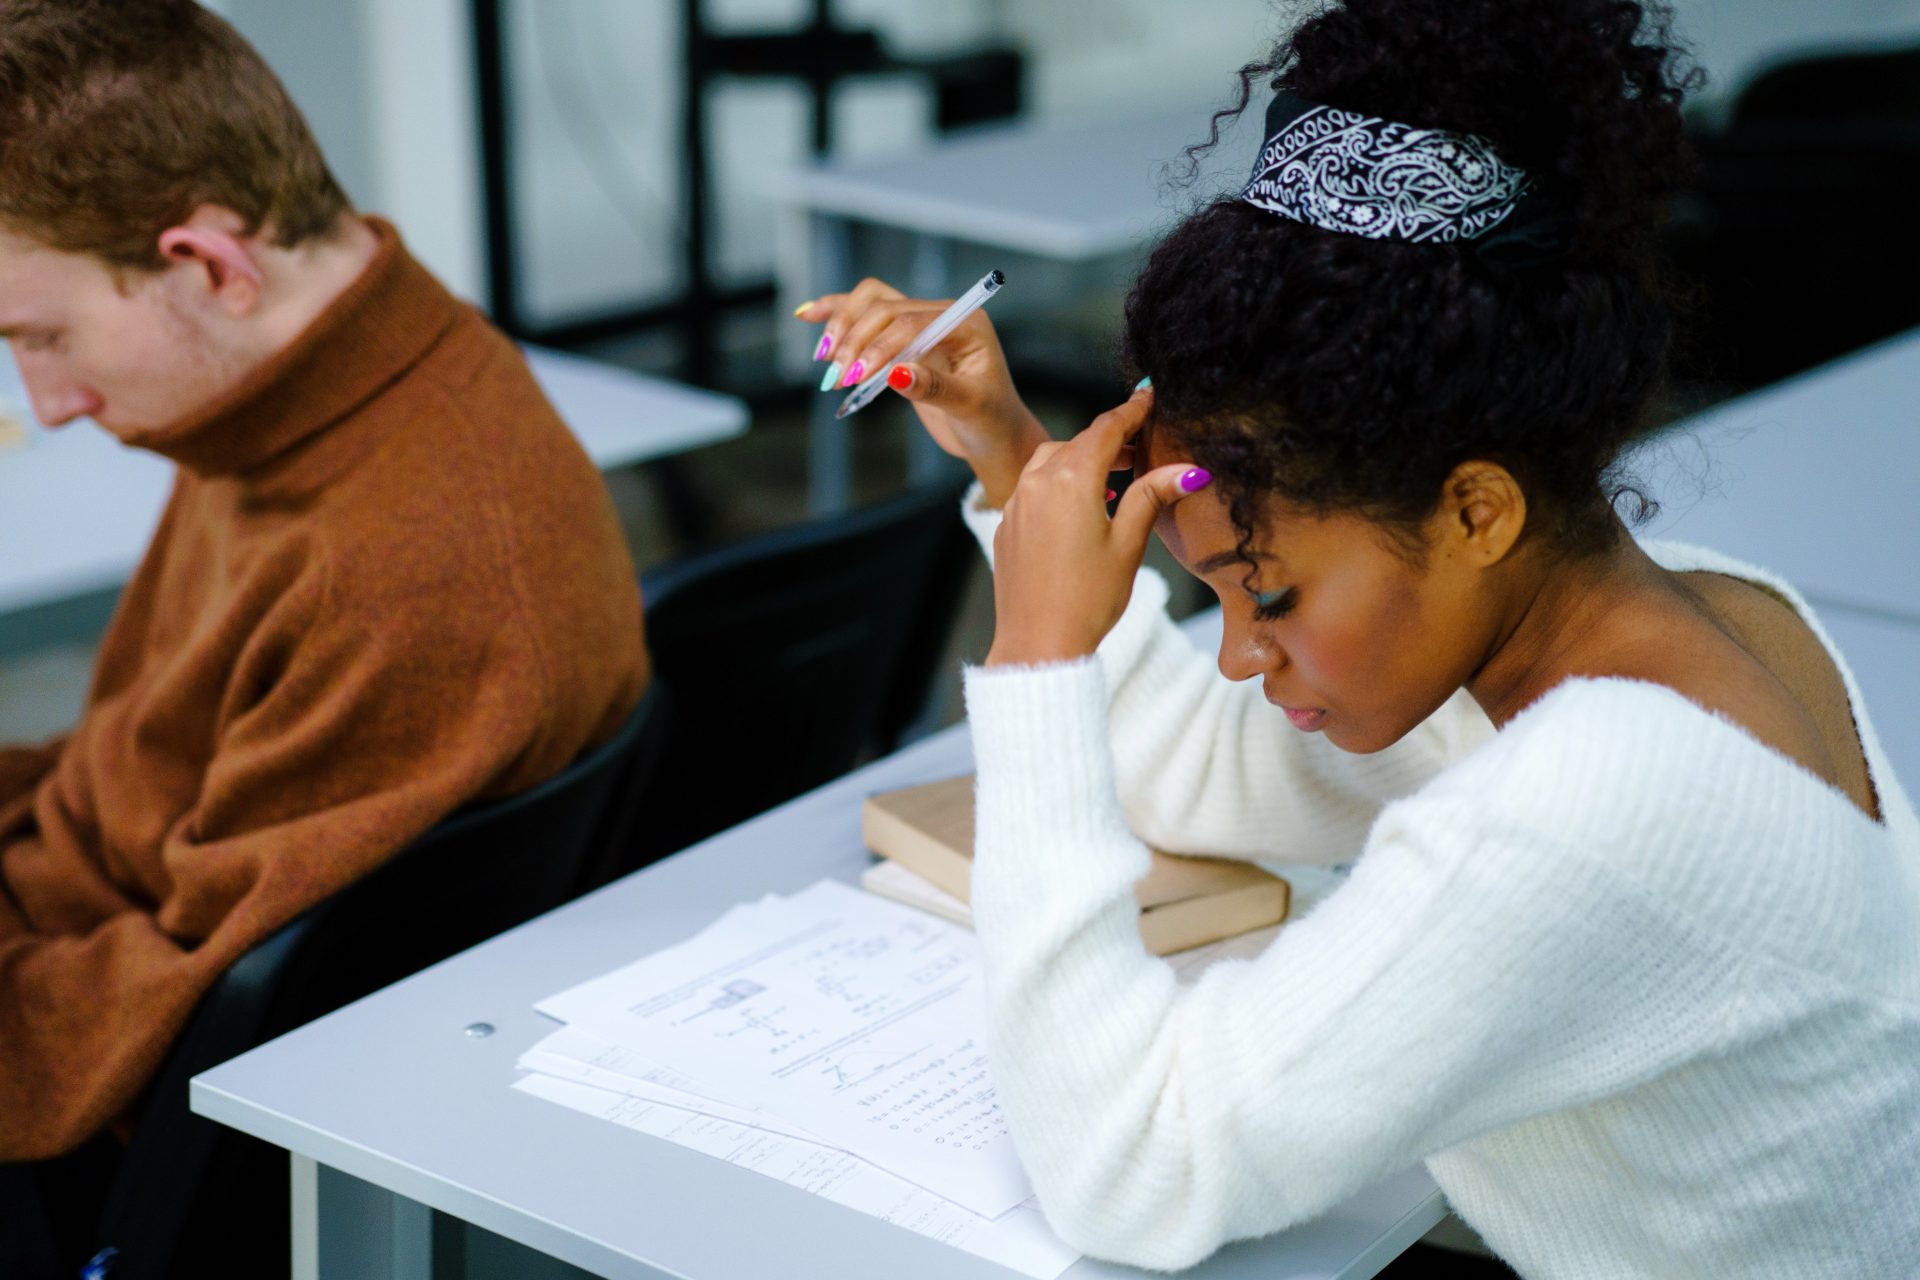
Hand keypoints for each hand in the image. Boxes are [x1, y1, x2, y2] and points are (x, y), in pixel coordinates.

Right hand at [796, 279, 1047, 505]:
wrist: (993, 436)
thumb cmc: (990, 421)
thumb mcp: (968, 407)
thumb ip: (934, 388)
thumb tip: (896, 373)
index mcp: (965, 324)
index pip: (910, 322)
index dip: (879, 345)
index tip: (855, 375)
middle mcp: (942, 315)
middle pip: (884, 308)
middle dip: (855, 341)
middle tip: (837, 379)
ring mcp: (921, 324)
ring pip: (871, 304)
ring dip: (842, 326)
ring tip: (825, 360)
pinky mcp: (903, 339)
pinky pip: (868, 316)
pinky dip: (838, 314)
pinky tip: (808, 316)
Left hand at [985, 386, 1210, 666]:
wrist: (1037, 644)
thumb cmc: (1088, 599)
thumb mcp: (1129, 544)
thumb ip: (1151, 497)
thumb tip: (1188, 470)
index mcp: (1070, 480)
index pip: (1106, 430)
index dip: (1131, 410)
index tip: (1150, 394)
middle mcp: (1036, 483)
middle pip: (1078, 442)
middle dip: (1110, 438)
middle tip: (1140, 444)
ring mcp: (1016, 503)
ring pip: (1051, 461)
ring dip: (1082, 459)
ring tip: (1113, 477)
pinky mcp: (1007, 525)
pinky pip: (1033, 487)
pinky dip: (1058, 482)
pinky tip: (1080, 506)